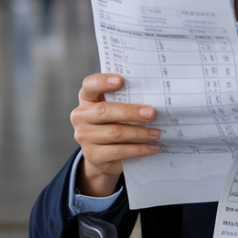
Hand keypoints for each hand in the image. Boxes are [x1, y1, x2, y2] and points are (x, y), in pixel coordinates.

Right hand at [70, 73, 160, 196]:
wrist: (104, 156)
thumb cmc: (114, 124)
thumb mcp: (116, 110)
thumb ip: (126, 100)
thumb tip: (153, 98)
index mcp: (87, 99)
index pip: (90, 85)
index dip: (103, 82)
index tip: (121, 80)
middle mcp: (81, 116)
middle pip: (104, 111)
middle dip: (130, 112)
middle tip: (152, 113)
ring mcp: (84, 137)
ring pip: (115, 133)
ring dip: (140, 133)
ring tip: (157, 133)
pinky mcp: (93, 155)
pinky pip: (119, 151)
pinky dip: (139, 149)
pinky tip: (152, 147)